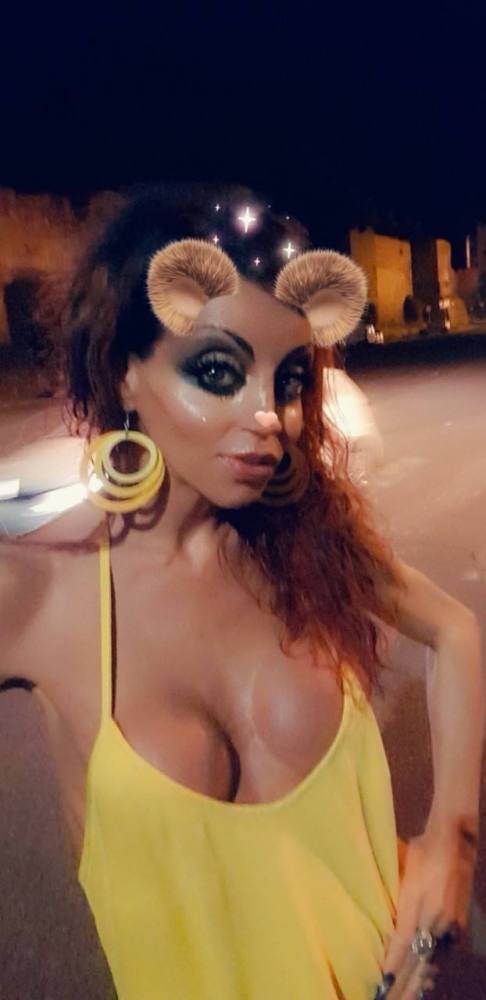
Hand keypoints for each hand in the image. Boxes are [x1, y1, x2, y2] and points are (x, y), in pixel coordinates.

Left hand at [378, 824, 475, 996]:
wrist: (454, 841)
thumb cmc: (420, 850)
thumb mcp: (400, 865)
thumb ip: (389, 890)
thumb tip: (370, 907)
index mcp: (418, 901)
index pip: (403, 941)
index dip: (393, 965)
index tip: (382, 983)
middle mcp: (436, 917)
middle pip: (419, 958)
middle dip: (404, 983)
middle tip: (388, 999)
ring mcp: (451, 923)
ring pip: (434, 960)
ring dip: (419, 981)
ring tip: (404, 998)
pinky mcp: (460, 925)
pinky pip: (446, 954)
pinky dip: (434, 970)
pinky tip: (425, 982)